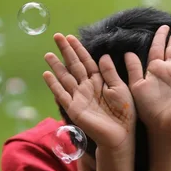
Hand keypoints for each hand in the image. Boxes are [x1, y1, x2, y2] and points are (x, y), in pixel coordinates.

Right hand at [43, 34, 135, 151]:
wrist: (121, 135)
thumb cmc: (124, 113)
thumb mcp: (120, 87)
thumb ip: (110, 72)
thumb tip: (103, 56)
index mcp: (99, 81)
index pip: (87, 61)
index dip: (79, 49)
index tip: (70, 37)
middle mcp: (87, 87)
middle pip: (74, 66)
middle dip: (65, 51)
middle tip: (57, 36)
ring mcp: (79, 97)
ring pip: (65, 77)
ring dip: (56, 66)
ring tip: (48, 54)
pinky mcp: (74, 108)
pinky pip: (62, 94)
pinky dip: (53, 84)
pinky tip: (46, 74)